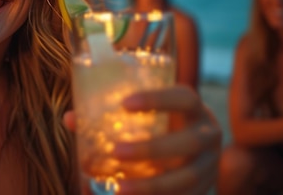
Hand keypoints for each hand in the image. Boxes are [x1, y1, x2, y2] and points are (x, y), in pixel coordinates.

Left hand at [64, 86, 221, 194]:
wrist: (197, 152)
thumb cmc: (160, 127)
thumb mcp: (146, 117)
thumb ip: (111, 116)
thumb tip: (71, 119)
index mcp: (194, 109)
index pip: (183, 97)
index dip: (157, 99)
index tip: (125, 104)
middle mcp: (209, 135)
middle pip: (188, 142)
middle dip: (151, 149)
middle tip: (116, 151)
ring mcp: (211, 165)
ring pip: (187, 178)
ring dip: (152, 185)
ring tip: (119, 189)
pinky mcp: (206, 189)